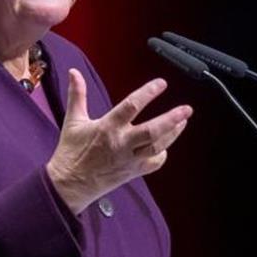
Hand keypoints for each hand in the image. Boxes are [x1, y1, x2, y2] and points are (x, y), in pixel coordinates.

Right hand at [47, 70, 191, 214]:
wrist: (69, 184)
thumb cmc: (71, 152)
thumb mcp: (73, 121)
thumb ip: (77, 94)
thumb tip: (74, 72)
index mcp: (107, 128)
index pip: (131, 106)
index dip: (148, 93)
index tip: (161, 84)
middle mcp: (121, 143)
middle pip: (152, 131)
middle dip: (171, 119)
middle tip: (187, 109)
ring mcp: (129, 159)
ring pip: (157, 147)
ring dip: (173, 134)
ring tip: (184, 121)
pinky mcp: (133, 172)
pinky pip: (154, 164)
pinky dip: (162, 154)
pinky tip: (166, 144)